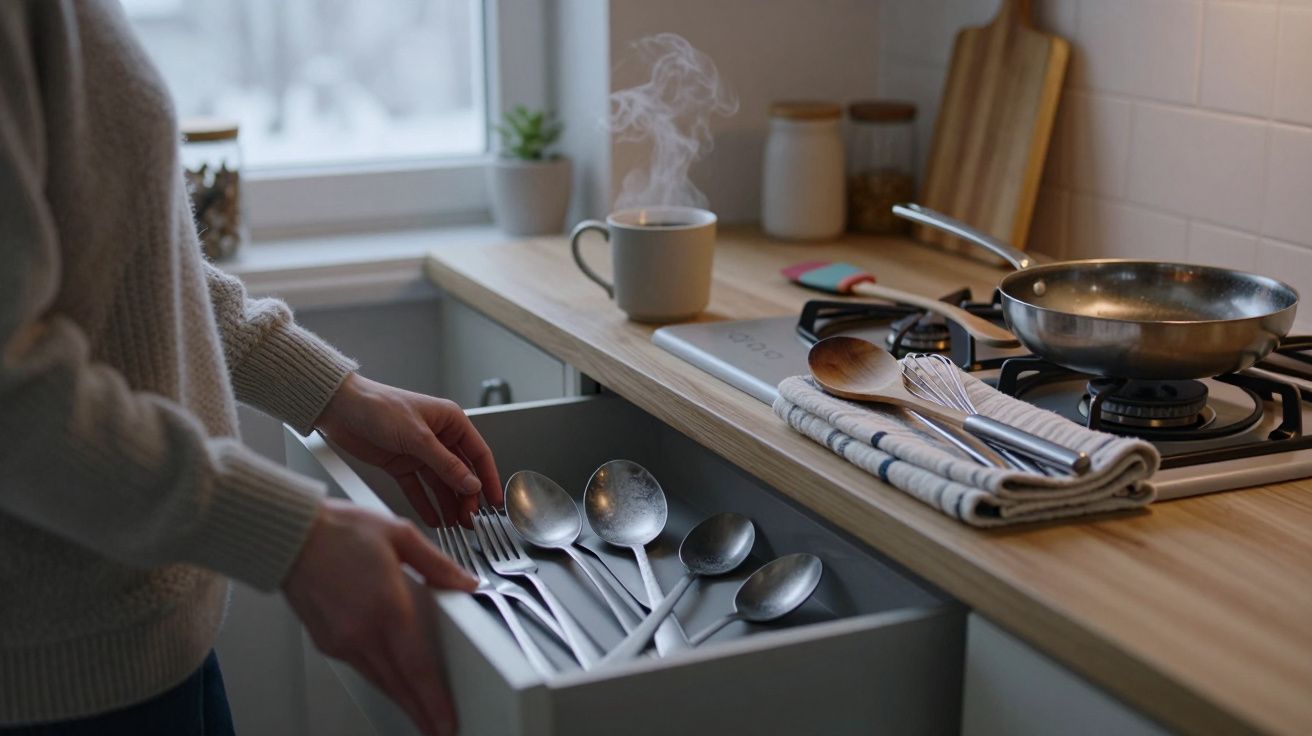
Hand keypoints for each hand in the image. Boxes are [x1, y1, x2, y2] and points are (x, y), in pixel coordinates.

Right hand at [284, 500, 475, 735]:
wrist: (289, 536)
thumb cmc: (338, 531)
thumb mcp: (399, 535)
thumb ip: (438, 564)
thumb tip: (465, 582)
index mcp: (387, 607)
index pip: (417, 668)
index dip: (434, 701)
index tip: (446, 721)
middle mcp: (362, 632)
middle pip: (399, 685)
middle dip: (421, 711)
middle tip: (439, 727)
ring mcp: (342, 641)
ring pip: (379, 681)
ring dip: (402, 698)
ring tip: (421, 711)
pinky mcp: (326, 642)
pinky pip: (361, 668)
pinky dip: (380, 679)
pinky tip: (392, 679)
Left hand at [315, 374, 501, 525]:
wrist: (339, 408)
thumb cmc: (378, 406)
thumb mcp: (417, 437)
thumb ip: (445, 464)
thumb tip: (471, 484)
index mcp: (450, 421)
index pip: (478, 454)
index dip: (488, 478)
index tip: (494, 501)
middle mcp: (438, 437)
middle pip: (460, 472)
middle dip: (466, 496)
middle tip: (470, 519)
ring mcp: (419, 452)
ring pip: (440, 483)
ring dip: (447, 503)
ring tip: (454, 524)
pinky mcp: (400, 463)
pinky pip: (418, 487)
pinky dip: (424, 503)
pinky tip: (432, 518)